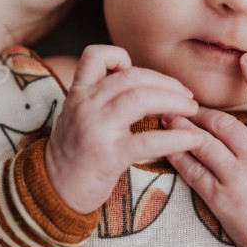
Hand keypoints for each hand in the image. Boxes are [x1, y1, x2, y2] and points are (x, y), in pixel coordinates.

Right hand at [45, 45, 198, 213]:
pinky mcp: (109, 155)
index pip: (95, 55)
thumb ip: (102, 97)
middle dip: (166, 83)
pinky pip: (150, 140)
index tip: (139, 71)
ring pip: (142, 99)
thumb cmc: (74, 153)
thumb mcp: (78, 115)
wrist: (53, 191)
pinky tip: (193, 139)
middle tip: (187, 95)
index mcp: (78, 93)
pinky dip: (177, 138)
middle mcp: (86, 105)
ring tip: (192, 110)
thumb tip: (145, 85)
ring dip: (174, 101)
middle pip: (133, 77)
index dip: (120, 56)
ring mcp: (97, 128)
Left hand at [164, 53, 246, 246]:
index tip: (246, 57)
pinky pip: (193, 170)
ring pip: (202, 142)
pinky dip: (177, 155)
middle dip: (197, 112)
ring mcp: (240, 177)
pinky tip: (166, 146)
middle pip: (220, 122)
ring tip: (166, 117)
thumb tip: (238, 125)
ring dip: (181, 128)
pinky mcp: (222, 199)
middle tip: (180, 104)